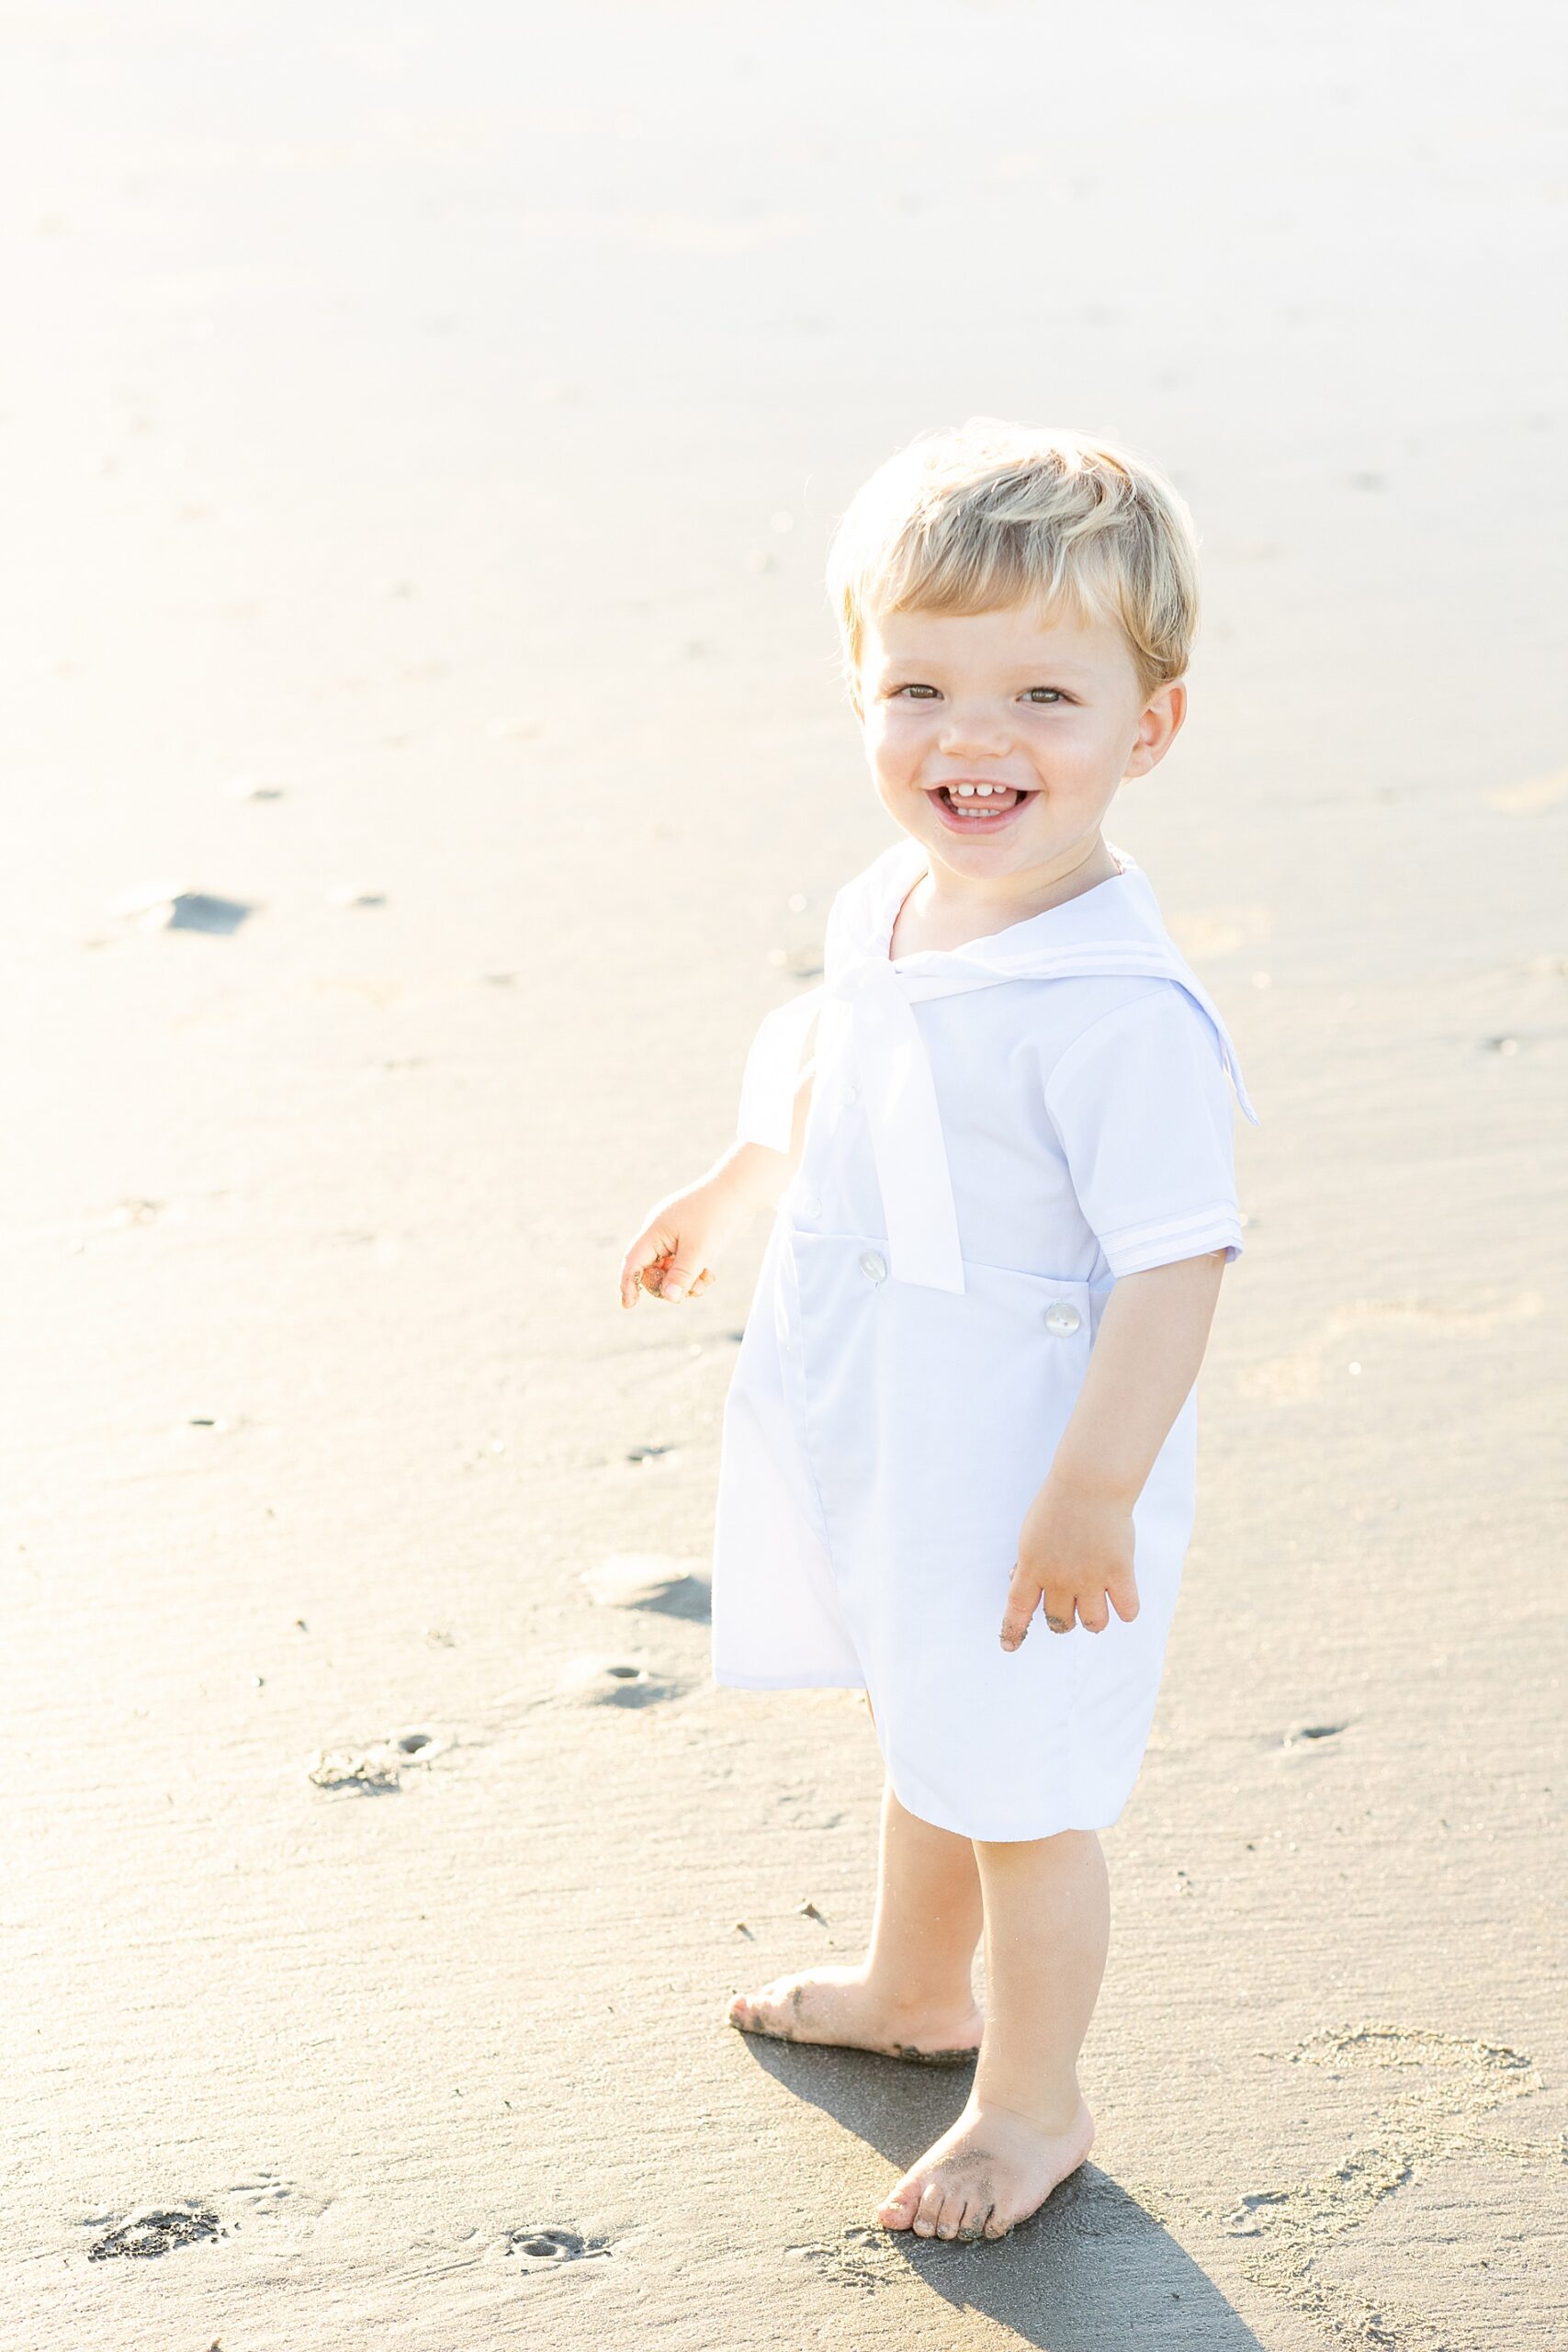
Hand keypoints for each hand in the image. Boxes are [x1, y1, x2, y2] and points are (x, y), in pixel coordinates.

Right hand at [618, 1176, 746, 1307]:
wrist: (740, 1190)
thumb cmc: (717, 1216)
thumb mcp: (699, 1250)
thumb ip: (682, 1276)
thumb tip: (669, 1297)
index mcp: (655, 1231)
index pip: (633, 1262)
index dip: (628, 1284)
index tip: (629, 1305)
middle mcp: (661, 1232)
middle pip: (652, 1269)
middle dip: (667, 1285)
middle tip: (690, 1293)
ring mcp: (676, 1235)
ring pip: (670, 1268)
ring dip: (684, 1282)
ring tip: (704, 1284)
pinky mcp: (691, 1237)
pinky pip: (684, 1262)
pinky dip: (694, 1273)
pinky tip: (709, 1277)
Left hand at [1000, 1476, 1139, 1648]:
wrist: (1089, 1482)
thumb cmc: (1058, 1503)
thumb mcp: (1032, 1534)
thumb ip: (1032, 1564)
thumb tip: (1029, 1588)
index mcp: (1032, 1567)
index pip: (1017, 1610)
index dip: (1013, 1631)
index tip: (1009, 1647)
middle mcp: (1059, 1579)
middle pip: (1059, 1621)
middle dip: (1063, 1619)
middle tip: (1071, 1603)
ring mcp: (1090, 1578)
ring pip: (1093, 1624)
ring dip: (1093, 1618)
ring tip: (1097, 1601)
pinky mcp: (1119, 1573)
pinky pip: (1127, 1611)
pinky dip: (1126, 1609)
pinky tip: (1123, 1597)